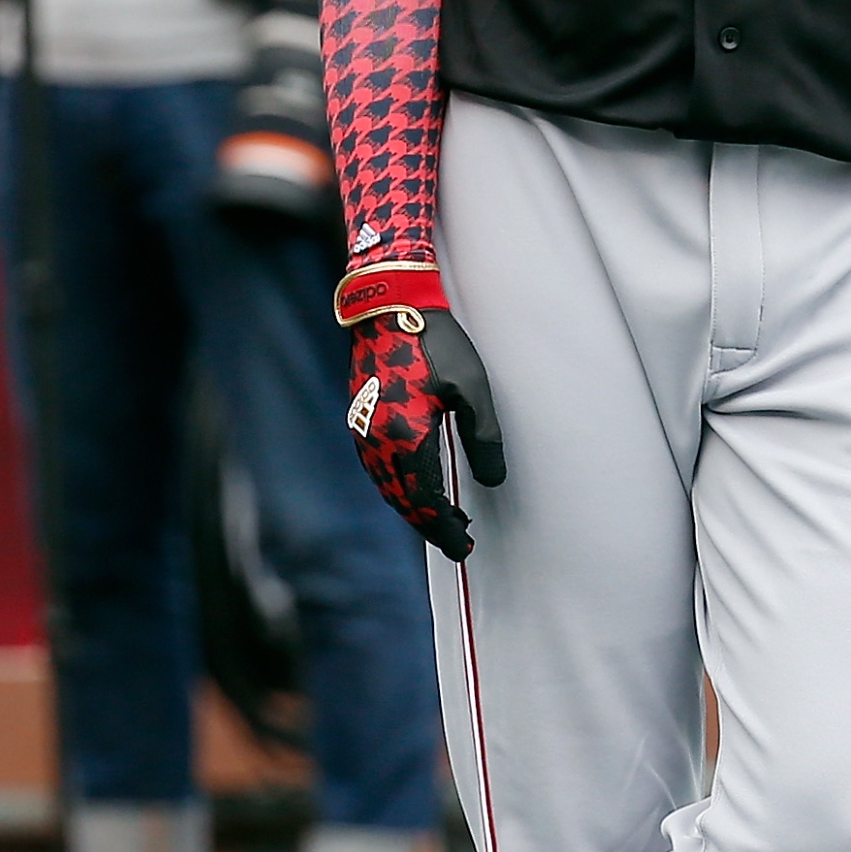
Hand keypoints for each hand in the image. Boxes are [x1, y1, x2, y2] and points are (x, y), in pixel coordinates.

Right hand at [338, 274, 505, 561]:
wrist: (387, 304)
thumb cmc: (433, 341)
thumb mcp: (472, 388)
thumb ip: (483, 438)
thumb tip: (491, 481)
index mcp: (406, 437)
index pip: (425, 500)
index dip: (444, 528)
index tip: (463, 547)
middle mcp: (378, 442)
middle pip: (403, 500)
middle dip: (429, 525)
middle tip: (456, 541)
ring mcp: (363, 431)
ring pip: (387, 487)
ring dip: (412, 507)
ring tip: (441, 518)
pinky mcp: (359, 419)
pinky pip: (377, 468)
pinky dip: (397, 486)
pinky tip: (414, 484)